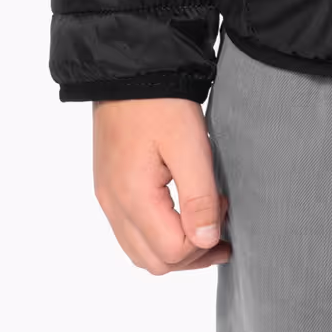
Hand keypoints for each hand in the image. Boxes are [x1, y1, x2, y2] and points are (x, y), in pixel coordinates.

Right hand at [92, 98, 231, 274]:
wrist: (128, 69)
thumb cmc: (160, 103)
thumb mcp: (190, 145)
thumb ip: (199, 197)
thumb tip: (206, 241)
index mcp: (132, 197)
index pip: (173, 252)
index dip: (205, 241)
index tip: (223, 207)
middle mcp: (113, 205)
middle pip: (155, 262)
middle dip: (192, 255)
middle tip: (221, 228)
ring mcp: (107, 197)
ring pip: (140, 252)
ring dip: (174, 249)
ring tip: (204, 226)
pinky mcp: (108, 187)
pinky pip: (130, 232)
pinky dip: (156, 234)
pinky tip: (179, 214)